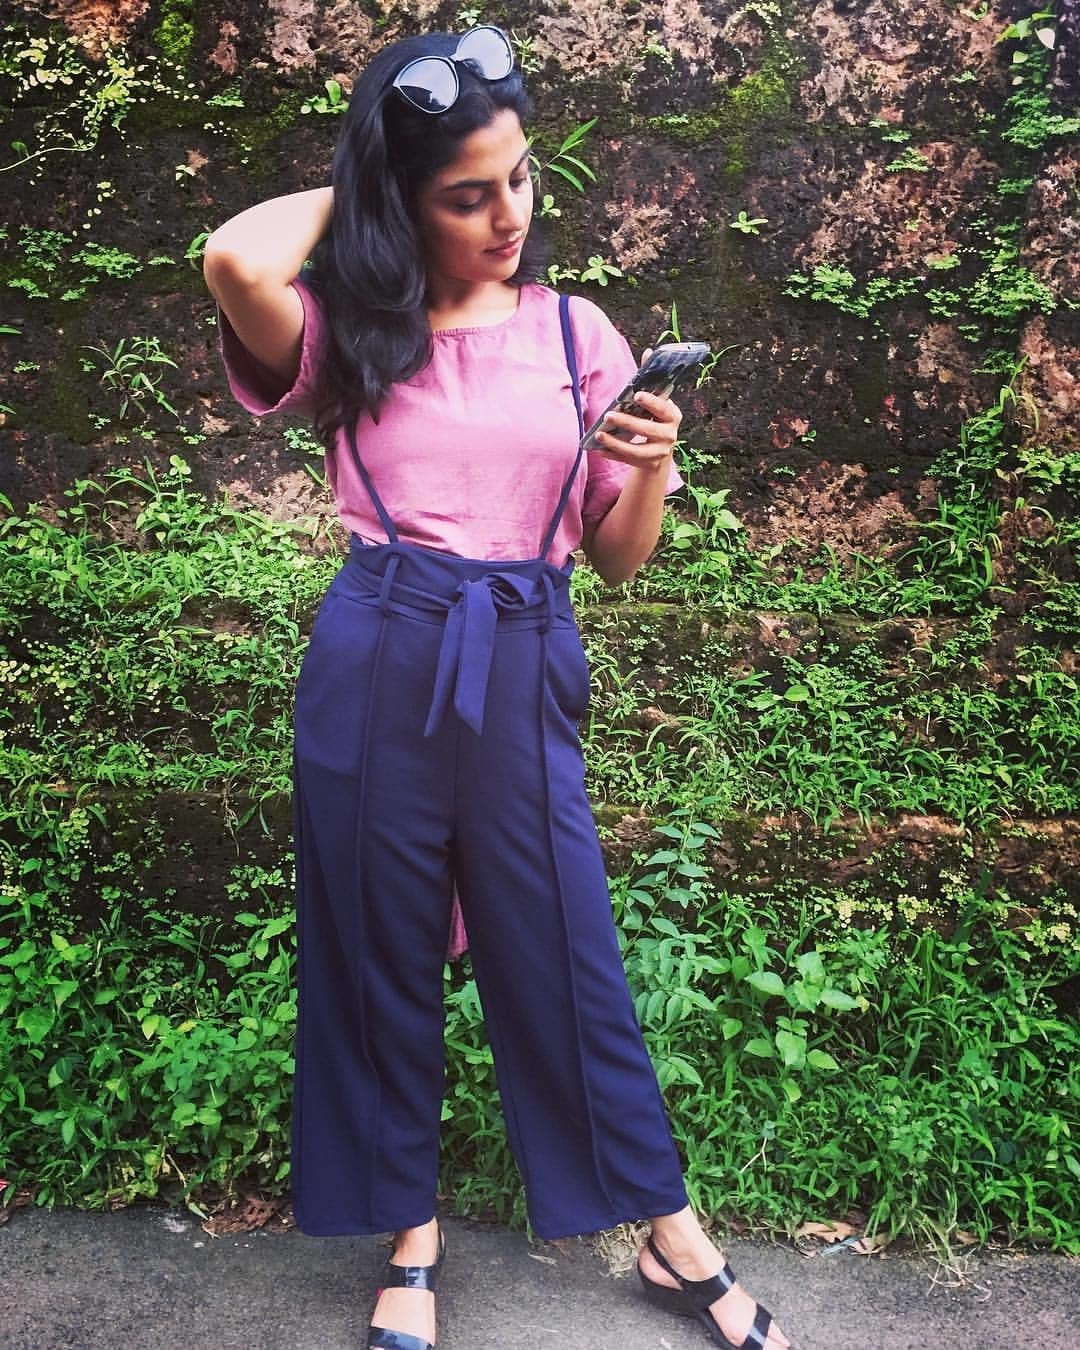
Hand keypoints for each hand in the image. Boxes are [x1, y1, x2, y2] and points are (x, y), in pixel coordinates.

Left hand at [590, 348, 682, 470]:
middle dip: (627, 422)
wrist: (660, 452)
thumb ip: (651, 381)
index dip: (651, 402)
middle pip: (647, 429)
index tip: (637, 395)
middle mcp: (670, 435)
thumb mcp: (655, 403)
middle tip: (608, 415)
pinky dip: (612, 455)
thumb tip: (650, 352)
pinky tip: (598, 449)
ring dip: (616, 443)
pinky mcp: (648, 464)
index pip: (663, 408)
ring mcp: (660, 452)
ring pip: (637, 450)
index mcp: (672, 416)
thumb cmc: (654, 420)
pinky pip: (628, 461)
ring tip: (599, 434)